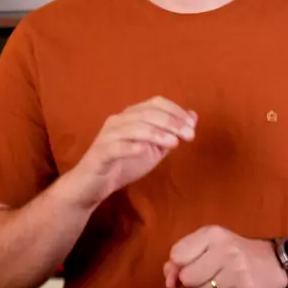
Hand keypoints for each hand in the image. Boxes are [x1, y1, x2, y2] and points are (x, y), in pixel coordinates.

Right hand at [67, 96, 196, 209]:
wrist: (94, 185)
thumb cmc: (124, 164)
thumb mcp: (153, 149)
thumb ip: (171, 133)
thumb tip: (193, 116)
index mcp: (131, 115)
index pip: (155, 103)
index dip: (176, 111)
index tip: (192, 125)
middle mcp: (119, 120)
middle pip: (147, 113)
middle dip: (171, 122)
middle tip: (189, 135)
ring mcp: (108, 135)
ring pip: (133, 127)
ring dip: (157, 133)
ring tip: (174, 143)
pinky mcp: (100, 153)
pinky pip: (116, 147)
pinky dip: (131, 146)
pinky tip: (144, 150)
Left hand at [163, 226, 287, 287]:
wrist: (272, 263)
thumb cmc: (232, 252)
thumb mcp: (207, 244)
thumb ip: (182, 258)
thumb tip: (169, 281)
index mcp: (213, 234)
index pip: (178, 255)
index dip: (178, 265)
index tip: (189, 264)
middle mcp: (226, 251)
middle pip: (188, 278)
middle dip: (194, 280)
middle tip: (209, 273)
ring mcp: (238, 273)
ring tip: (223, 281)